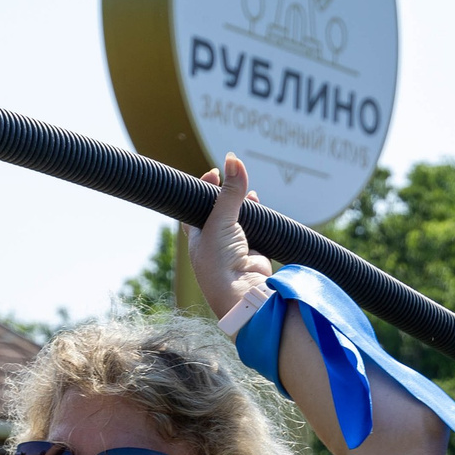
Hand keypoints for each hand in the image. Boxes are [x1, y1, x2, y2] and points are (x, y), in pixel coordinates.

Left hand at [187, 154, 273, 317]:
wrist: (241, 294)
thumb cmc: (220, 262)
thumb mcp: (221, 220)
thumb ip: (230, 191)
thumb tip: (233, 159)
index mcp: (197, 237)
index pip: (195, 206)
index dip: (203, 188)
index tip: (213, 172)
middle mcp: (214, 243)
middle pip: (219, 211)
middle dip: (226, 194)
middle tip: (231, 177)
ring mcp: (235, 249)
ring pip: (239, 220)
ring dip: (243, 205)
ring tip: (249, 192)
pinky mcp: (254, 254)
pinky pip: (256, 231)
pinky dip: (258, 218)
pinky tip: (259, 205)